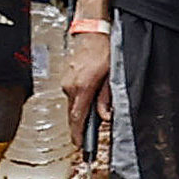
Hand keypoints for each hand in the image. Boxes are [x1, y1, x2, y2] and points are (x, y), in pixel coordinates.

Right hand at [60, 20, 110, 150]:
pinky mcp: (66, 78)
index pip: (78, 117)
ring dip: (80, 113)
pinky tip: (86, 105)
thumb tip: (105, 116)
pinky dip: (78, 102)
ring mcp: (66, 82)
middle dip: (79, 128)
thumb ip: (106, 98)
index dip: (78, 134)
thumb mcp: (111, 76)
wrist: (91, 33)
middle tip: (85, 141)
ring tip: (89, 123)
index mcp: (83, 87)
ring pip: (72, 105)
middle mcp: (70, 86)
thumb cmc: (104, 51)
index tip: (80, 145)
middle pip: (73, 114)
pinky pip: (71, 96)